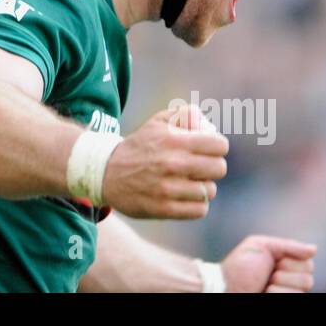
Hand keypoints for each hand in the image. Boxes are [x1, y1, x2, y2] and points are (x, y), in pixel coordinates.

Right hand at [101, 104, 227, 218]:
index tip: (207, 150)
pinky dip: (195, 204)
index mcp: (174, 140)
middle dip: (212, 167)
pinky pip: (200, 210)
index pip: (219, 145)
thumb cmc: (140, 146)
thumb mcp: (158, 122)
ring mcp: (168, 188)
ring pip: (210, 191)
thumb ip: (185, 115)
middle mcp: (173, 163)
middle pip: (219, 168)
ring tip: (187, 182)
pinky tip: (184, 196)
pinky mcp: (164, 209)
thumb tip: (210, 126)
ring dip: (202, 187)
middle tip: (199, 168)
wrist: (106, 172)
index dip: (216, 147)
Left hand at [221, 235, 316, 291]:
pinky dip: (276, 294)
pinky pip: (293, 297)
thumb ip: (288, 246)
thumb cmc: (239, 268)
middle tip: (266, 274)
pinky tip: (265, 293)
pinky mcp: (285, 302)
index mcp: (288, 266)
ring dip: (279, 284)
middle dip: (283, 273)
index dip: (289, 261)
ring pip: (303, 289)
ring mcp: (288, 294)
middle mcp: (292, 283)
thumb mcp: (260, 246)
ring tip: (264, 285)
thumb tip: (314, 249)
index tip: (271, 261)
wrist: (224, 286)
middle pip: (308, 278)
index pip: (308, 262)